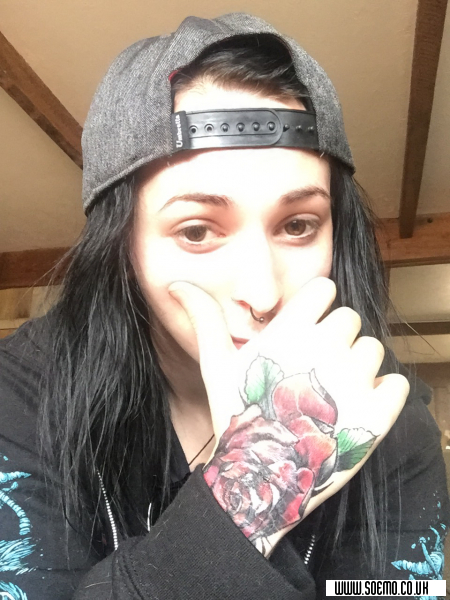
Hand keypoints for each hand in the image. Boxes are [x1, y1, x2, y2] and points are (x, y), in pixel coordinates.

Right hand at [168, 278, 408, 555]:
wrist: (259, 476)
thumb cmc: (236, 414)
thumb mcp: (216, 364)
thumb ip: (204, 318)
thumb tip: (177, 284)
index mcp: (289, 332)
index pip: (324, 288)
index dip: (316, 306)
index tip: (305, 330)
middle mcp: (325, 350)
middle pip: (350, 318)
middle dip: (335, 338)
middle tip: (313, 371)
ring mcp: (353, 383)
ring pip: (373, 349)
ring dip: (358, 365)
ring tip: (330, 393)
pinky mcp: (378, 415)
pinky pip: (397, 383)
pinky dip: (383, 393)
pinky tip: (353, 409)